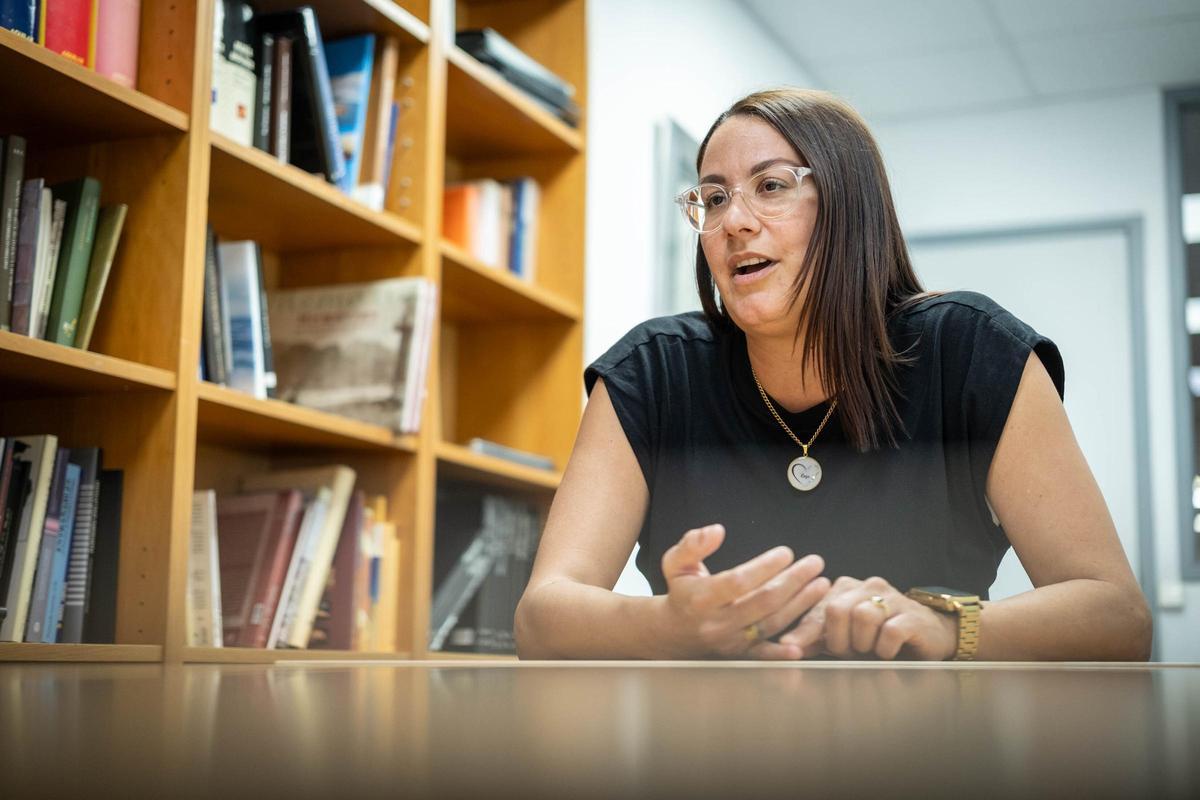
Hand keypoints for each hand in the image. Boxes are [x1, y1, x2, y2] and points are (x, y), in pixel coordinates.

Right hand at [659, 523, 830, 658]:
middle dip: (793, 581)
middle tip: (814, 563)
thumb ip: (693, 544)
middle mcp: (717, 622)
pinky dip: (783, 652)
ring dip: (801, 604)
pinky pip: (765, 655)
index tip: (786, 553)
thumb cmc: (682, 592)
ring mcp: (730, 641)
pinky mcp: (740, 655)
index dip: (765, 567)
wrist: (673, 633)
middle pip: (762, 602)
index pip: (738, 581)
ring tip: (821, 584)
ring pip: (771, 623)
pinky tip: (804, 644)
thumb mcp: (675, 562)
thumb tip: (716, 531)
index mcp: (701, 597)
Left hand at [778, 576, 957, 660]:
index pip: (817, 609)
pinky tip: (888, 652)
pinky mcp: (911, 614)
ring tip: (871, 650)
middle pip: (836, 610)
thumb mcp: (844, 638)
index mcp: (844, 588)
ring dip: (863, 643)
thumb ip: (816, 639)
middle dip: (838, 640)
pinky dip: (884, 649)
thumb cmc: (878, 638)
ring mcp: (890, 597)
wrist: (927, 636)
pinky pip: (889, 631)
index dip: (804, 632)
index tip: (789, 648)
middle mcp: (865, 586)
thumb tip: (785, 647)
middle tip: (850, 651)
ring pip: (862, 617)